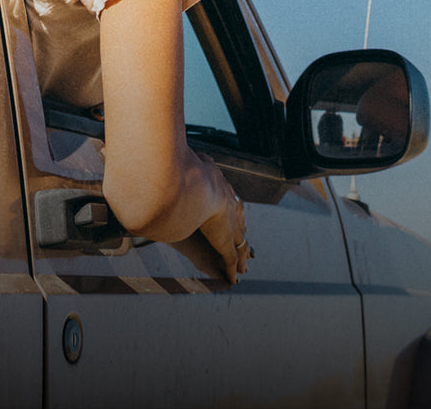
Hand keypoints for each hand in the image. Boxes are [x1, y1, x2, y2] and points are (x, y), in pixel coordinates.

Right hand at [197, 156, 251, 283]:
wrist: (197, 186)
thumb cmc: (189, 173)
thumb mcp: (191, 164)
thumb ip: (189, 161)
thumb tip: (184, 151)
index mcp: (221, 189)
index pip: (231, 201)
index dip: (234, 208)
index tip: (237, 210)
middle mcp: (230, 207)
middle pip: (240, 223)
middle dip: (243, 232)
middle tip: (246, 240)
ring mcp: (230, 225)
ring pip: (240, 244)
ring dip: (242, 255)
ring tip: (245, 264)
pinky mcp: (226, 243)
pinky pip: (231, 259)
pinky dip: (233, 269)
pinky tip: (234, 279)